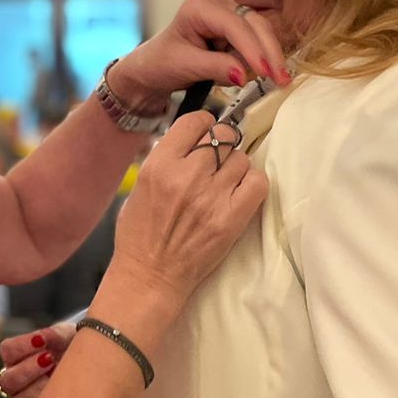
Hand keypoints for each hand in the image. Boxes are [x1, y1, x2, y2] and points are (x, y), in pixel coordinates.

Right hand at [0, 322, 78, 397]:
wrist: (89, 367)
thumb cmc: (73, 347)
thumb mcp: (68, 336)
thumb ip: (57, 334)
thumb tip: (45, 336)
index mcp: (16, 356)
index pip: (8, 350)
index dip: (22, 345)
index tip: (42, 340)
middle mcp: (16, 378)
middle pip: (8, 379)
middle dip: (28, 369)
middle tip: (50, 359)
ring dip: (38, 388)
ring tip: (59, 377)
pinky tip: (65, 391)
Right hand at [107, 110, 268, 308]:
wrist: (150, 275)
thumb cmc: (140, 234)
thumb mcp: (141, 186)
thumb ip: (166, 159)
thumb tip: (194, 142)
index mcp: (159, 165)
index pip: (195, 122)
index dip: (204, 125)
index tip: (205, 134)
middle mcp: (187, 176)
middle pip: (223, 137)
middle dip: (221, 145)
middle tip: (216, 161)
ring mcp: (212, 197)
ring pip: (241, 158)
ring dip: (235, 167)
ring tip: (224, 183)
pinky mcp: (231, 219)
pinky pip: (258, 182)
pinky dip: (252, 183)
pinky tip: (239, 193)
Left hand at [109, 0, 288, 107]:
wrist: (154, 69)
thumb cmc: (161, 63)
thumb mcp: (184, 66)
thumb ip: (215, 67)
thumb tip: (244, 74)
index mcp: (200, 6)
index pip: (234, 25)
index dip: (252, 48)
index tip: (265, 72)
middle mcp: (218, 3)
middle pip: (255, 25)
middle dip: (268, 53)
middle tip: (281, 81)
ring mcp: (230, 15)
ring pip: (260, 35)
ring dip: (261, 60)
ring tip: (254, 82)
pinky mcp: (237, 30)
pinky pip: (256, 45)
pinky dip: (255, 62)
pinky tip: (246, 76)